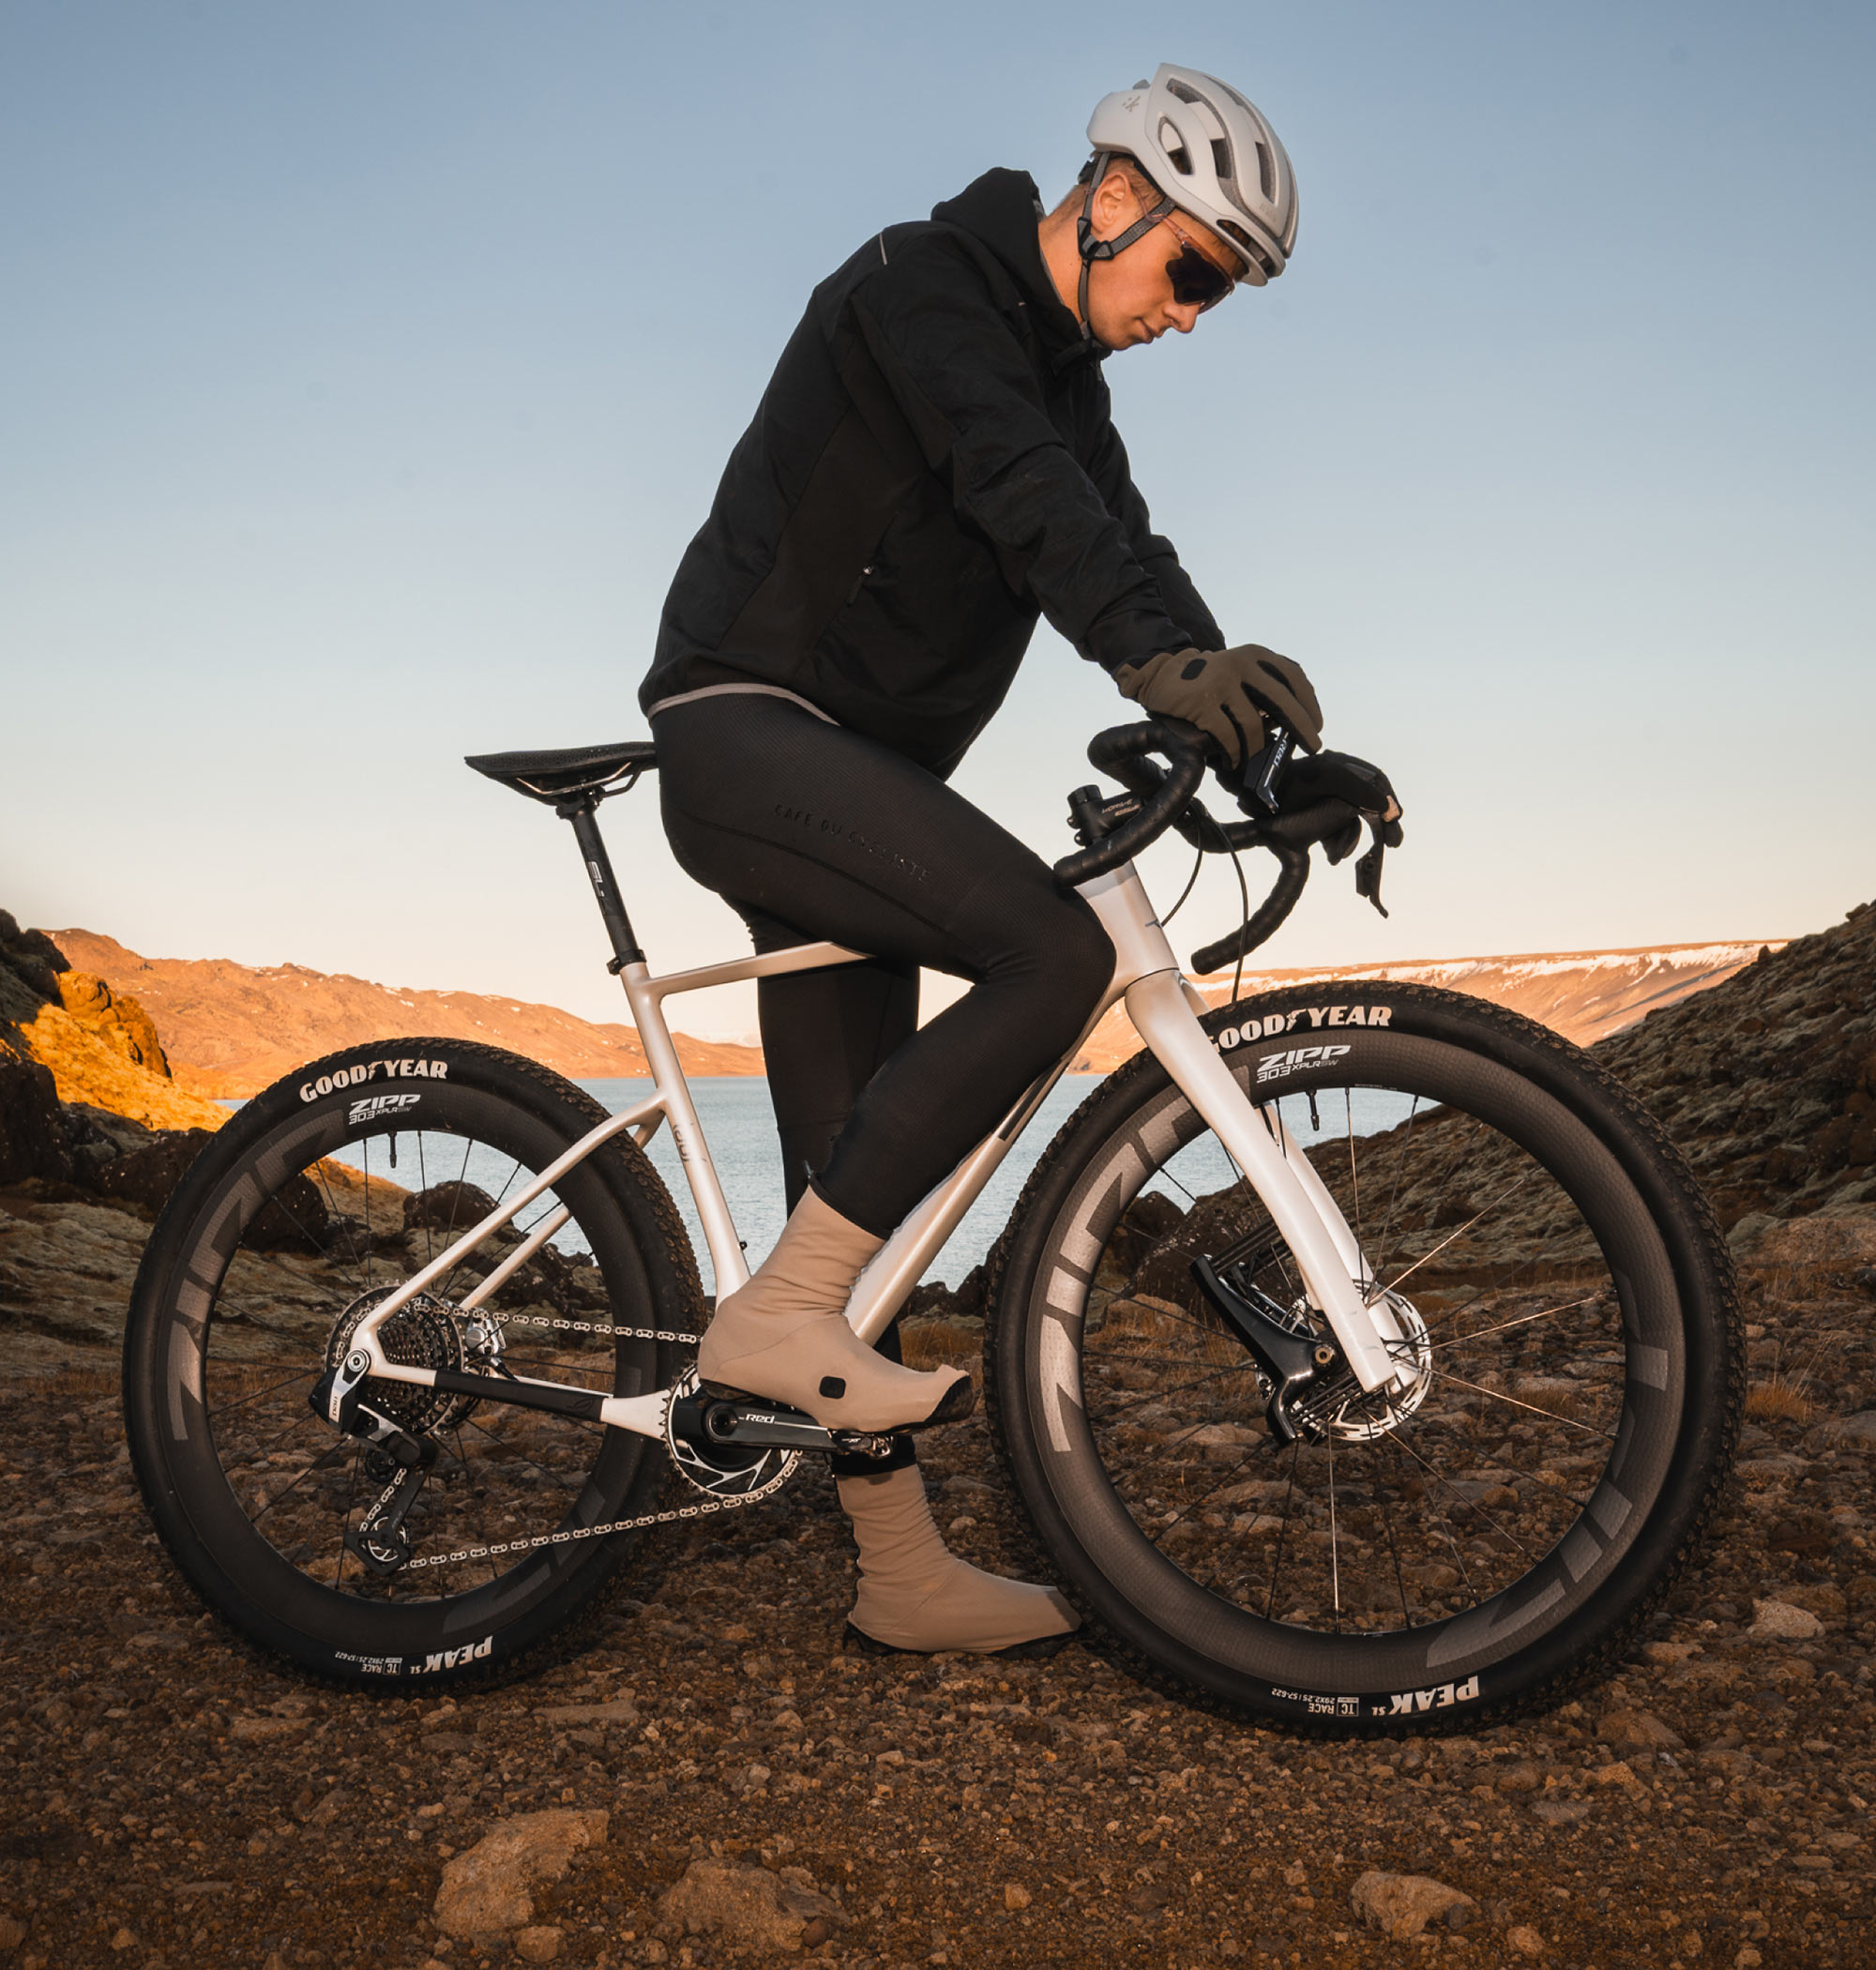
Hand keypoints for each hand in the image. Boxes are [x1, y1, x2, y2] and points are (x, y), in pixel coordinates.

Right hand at [1115, 644, 1322, 765]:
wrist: (1159, 675)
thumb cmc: (1205, 680)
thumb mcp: (1237, 672)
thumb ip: (1261, 687)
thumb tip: (1293, 722)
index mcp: (1253, 655)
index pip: (1292, 676)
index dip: (1309, 702)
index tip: (1316, 724)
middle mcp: (1241, 664)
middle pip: (1283, 701)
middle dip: (1301, 727)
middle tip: (1312, 747)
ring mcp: (1221, 683)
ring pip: (1253, 726)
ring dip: (1257, 749)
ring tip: (1253, 759)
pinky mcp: (1202, 703)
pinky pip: (1228, 736)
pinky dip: (1234, 753)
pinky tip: (1232, 760)